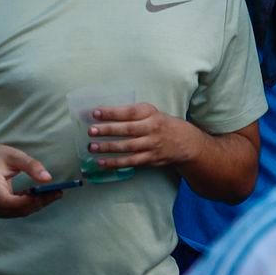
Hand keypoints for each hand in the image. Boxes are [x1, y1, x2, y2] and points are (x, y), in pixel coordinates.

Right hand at [0, 143, 59, 217]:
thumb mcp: (13, 155)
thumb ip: (31, 166)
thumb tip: (49, 178)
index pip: (6, 201)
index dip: (26, 200)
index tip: (46, 192)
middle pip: (16, 209)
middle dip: (39, 202)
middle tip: (59, 191)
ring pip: (19, 212)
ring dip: (38, 204)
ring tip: (55, 192)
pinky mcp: (1, 209)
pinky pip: (18, 210)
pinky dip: (32, 204)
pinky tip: (44, 194)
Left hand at [83, 103, 204, 169]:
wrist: (184, 141)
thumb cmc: (160, 124)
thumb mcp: (151, 113)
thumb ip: (132, 114)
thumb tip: (102, 115)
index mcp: (150, 113)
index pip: (129, 112)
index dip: (112, 112)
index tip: (95, 112)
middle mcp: (152, 128)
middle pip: (128, 129)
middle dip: (108, 130)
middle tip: (91, 131)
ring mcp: (152, 145)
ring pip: (128, 147)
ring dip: (109, 147)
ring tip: (92, 147)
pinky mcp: (150, 158)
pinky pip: (131, 161)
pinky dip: (116, 163)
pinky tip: (102, 162)